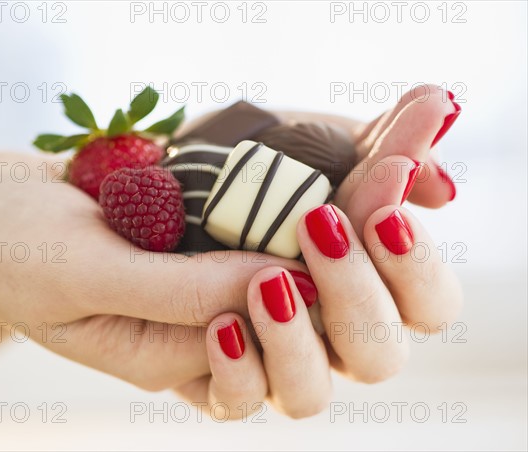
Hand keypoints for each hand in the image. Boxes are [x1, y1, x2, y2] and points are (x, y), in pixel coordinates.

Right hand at [0, 151, 309, 389]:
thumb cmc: (17, 247)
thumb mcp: (89, 272)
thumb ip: (180, 290)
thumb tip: (282, 281)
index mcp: (162, 359)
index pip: (259, 350)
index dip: (298, 298)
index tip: (316, 235)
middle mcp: (185, 335)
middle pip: (279, 333)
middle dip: (314, 283)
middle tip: (324, 220)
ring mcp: (189, 295)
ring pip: (271, 290)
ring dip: (298, 248)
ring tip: (312, 201)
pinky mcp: (187, 256)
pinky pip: (245, 249)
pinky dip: (270, 221)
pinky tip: (281, 184)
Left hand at [174, 85, 462, 418]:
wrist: (138, 182)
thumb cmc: (233, 160)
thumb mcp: (306, 140)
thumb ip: (378, 149)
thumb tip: (443, 163)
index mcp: (362, 278)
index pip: (427, 304)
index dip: (418, 267)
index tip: (387, 208)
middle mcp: (323, 328)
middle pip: (381, 358)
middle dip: (360, 295)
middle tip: (321, 226)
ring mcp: (267, 354)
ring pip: (311, 394)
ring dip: (299, 340)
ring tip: (269, 279)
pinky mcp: (211, 371)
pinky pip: (236, 400)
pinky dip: (238, 370)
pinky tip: (222, 325)